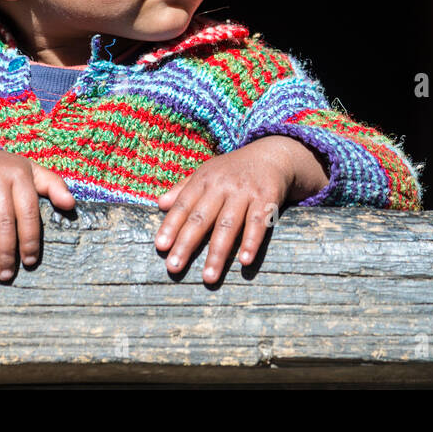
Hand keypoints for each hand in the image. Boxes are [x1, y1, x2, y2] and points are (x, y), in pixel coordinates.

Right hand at [0, 134, 75, 284]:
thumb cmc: (2, 169)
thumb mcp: (30, 170)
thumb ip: (53, 185)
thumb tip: (71, 205)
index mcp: (19, 173)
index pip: (28, 212)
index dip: (29, 240)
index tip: (29, 262)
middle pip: (3, 222)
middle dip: (5, 254)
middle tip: (5, 276)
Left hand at [155, 136, 326, 283]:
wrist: (272, 154)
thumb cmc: (233, 170)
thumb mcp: (207, 173)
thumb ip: (183, 188)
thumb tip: (160, 204)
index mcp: (204, 180)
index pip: (183, 205)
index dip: (171, 225)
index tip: (160, 247)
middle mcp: (222, 186)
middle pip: (201, 218)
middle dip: (186, 243)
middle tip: (174, 267)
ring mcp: (244, 192)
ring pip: (228, 225)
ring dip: (217, 252)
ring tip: (208, 277)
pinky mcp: (266, 198)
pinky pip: (258, 222)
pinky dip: (251, 241)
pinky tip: (244, 261)